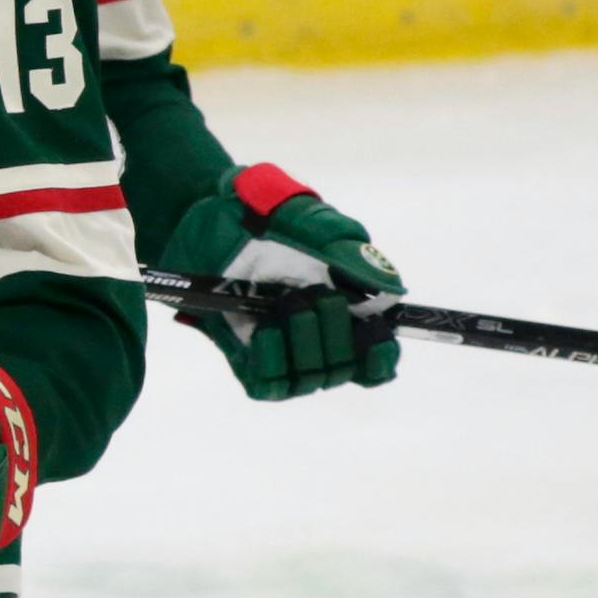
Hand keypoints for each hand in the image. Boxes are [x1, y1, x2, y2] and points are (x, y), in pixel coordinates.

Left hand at [161, 162, 405, 399]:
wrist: (203, 213)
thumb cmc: (261, 214)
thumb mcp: (308, 222)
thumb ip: (349, 252)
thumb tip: (393, 288)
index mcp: (344, 306)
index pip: (375, 356)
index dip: (380, 357)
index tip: (374, 338)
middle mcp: (315, 333)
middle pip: (345, 368)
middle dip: (335, 337)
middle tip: (309, 297)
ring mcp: (279, 345)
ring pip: (310, 378)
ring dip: (302, 348)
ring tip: (282, 309)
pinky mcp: (243, 352)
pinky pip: (267, 383)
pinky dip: (271, 365)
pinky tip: (263, 332)